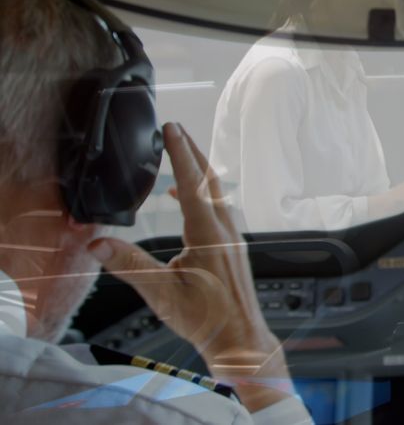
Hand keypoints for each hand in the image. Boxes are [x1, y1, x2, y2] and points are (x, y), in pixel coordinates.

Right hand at [88, 123, 291, 412]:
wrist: (240, 340)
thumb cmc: (208, 320)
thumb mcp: (162, 293)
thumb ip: (130, 265)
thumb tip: (98, 243)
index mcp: (210, 234)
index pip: (193, 184)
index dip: (180, 154)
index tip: (172, 129)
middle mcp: (226, 231)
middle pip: (210, 181)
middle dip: (192, 153)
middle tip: (176, 130)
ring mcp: (232, 239)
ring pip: (216, 194)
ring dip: (197, 172)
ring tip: (179, 157)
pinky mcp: (231, 248)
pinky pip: (217, 209)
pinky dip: (201, 194)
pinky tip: (184, 201)